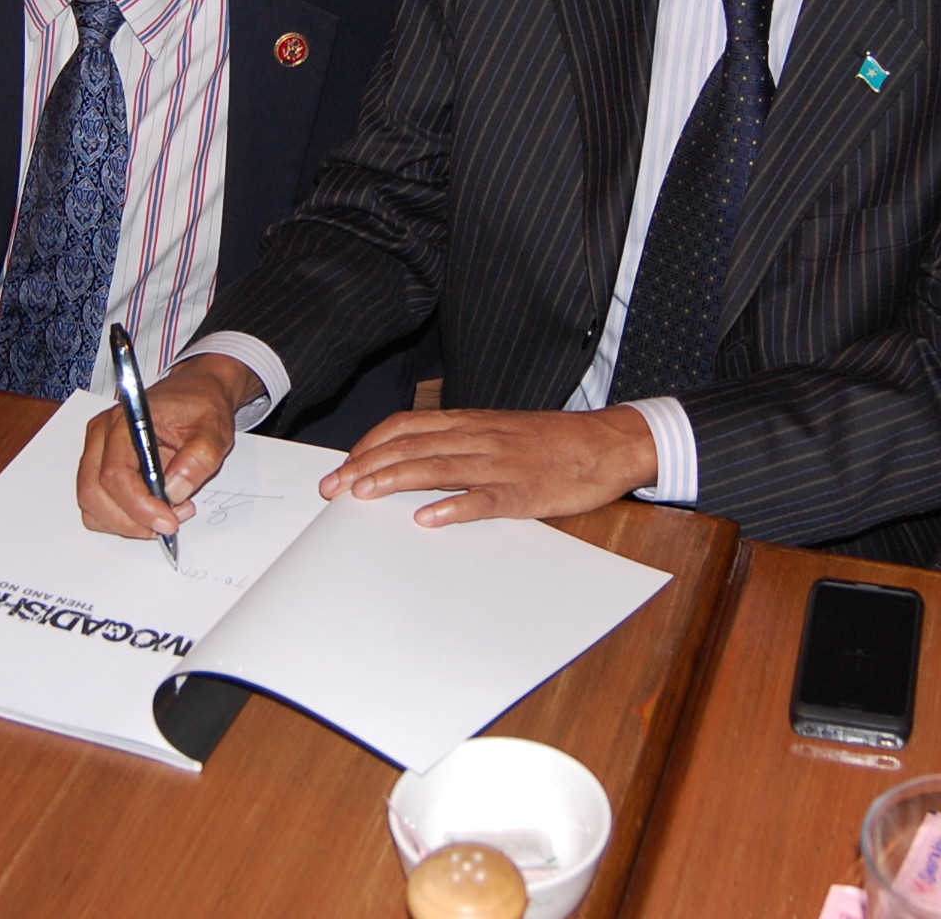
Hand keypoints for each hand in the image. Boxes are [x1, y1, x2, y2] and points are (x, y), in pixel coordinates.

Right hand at [76, 352, 257, 537]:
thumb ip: (198, 458)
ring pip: (92, 505)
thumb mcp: (213, 429)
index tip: (169, 522)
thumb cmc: (200, 406)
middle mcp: (101, 436)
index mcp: (126, 421)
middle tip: (170, 524)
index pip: (115, 474)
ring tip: (167, 514)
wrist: (196, 394)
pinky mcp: (101, 468)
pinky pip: (99, 505)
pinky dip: (122, 519)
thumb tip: (174, 491)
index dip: (139, 506)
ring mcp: (97, 452)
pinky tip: (153, 510)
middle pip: (93, 494)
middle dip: (130, 521)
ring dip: (126, 523)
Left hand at [318, 405, 657, 526]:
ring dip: (396, 479)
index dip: (370, 444)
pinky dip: (455, 507)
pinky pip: (485, 498)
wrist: (607, 443)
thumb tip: (414, 456)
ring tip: (363, 494)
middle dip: (367, 466)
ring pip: (439, 467)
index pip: (407, 426)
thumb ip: (460, 442)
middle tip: (333, 488)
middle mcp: (478, 438)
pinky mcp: (524, 491)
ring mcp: (501, 464)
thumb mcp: (499, 431)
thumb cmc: (551, 441)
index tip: (343, 466)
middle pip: (412, 446)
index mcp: (470, 422)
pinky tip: (428, 518)